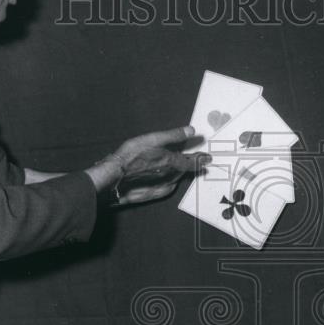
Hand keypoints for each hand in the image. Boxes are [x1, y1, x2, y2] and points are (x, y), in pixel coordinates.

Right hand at [86, 126, 209, 203]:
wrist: (115, 176)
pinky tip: (168, 181)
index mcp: (171, 162)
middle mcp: (169, 176)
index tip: (208, 159)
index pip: (191, 161)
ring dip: (180, 174)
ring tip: (181, 169)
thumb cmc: (131, 156)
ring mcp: (161, 186)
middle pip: (184, 171)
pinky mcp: (152, 194)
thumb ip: (173, 135)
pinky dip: (169, 183)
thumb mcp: (153, 139)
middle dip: (190, 166)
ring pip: (175, 179)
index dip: (201, 159)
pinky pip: (166, 189)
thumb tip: (191, 131)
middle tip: (197, 162)